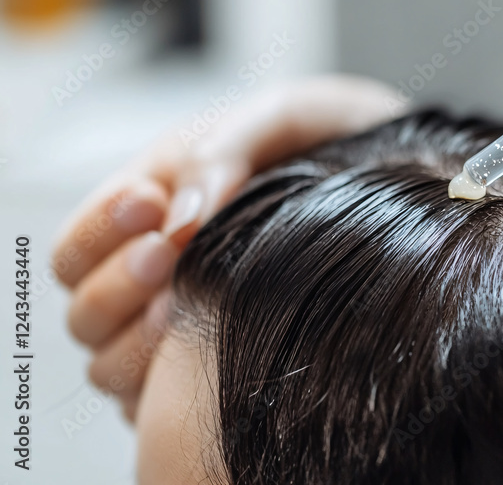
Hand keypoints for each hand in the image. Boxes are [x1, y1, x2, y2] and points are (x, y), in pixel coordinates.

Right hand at [52, 75, 395, 419]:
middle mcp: (157, 278)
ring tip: (192, 301)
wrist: (407, 183)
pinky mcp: (217, 375)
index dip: (98, 231)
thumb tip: (179, 217)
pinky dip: (172, 382)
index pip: (77, 246)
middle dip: (117, 283)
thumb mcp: (282, 119)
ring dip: (141, 337)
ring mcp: (183, 331)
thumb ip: (226, 148)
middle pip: (84, 311)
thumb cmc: (336, 148)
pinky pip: (162, 402)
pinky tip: (219, 345)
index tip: (151, 203)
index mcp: (154, 211)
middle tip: (171, 252)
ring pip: (110, 364)